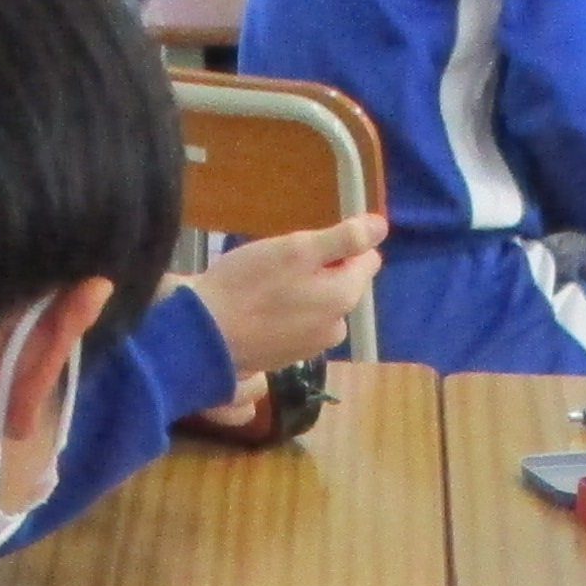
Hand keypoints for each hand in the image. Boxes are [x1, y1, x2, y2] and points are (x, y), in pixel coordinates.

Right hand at [186, 215, 381, 370]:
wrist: (203, 337)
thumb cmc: (249, 285)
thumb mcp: (298, 249)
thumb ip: (345, 239)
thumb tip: (382, 227)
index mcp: (345, 297)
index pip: (367, 260)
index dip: (341, 245)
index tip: (306, 244)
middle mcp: (337, 326)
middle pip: (342, 284)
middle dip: (319, 269)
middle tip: (279, 264)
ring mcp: (312, 346)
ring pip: (318, 304)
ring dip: (300, 291)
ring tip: (264, 286)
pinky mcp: (286, 358)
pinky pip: (297, 324)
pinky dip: (284, 313)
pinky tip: (257, 309)